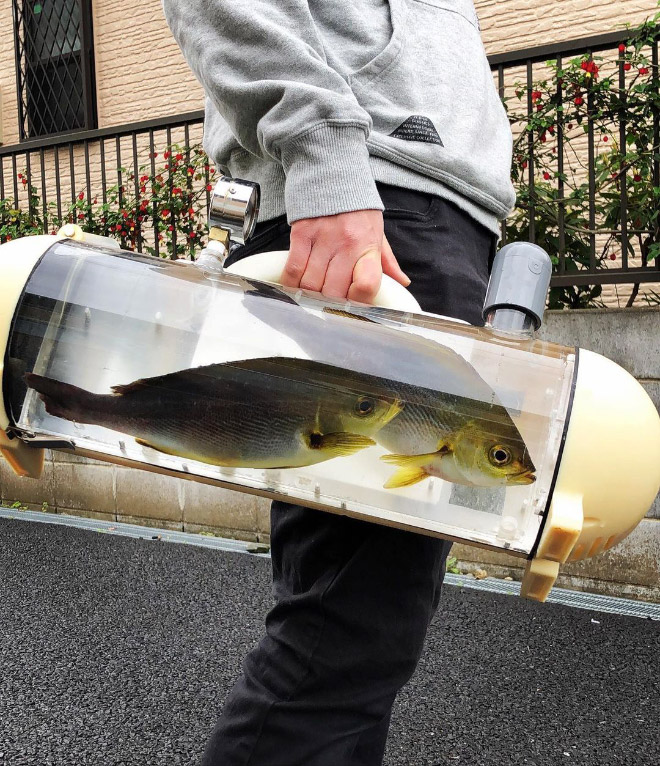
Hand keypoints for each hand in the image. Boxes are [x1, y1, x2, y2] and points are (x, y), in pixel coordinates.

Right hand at [281, 210, 409, 302]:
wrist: (331, 168)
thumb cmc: (356, 205)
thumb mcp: (378, 231)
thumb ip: (387, 261)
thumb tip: (401, 283)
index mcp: (369, 246)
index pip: (367, 285)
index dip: (359, 301)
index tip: (354, 303)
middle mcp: (346, 245)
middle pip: (334, 292)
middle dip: (331, 303)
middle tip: (329, 302)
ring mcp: (322, 240)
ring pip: (311, 285)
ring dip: (310, 296)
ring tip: (312, 294)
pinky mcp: (301, 235)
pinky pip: (293, 269)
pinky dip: (291, 283)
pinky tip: (295, 286)